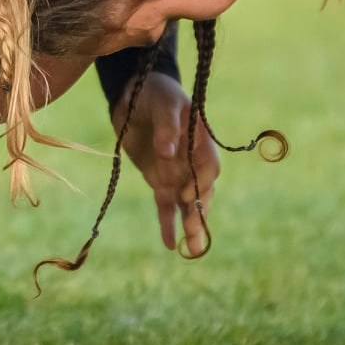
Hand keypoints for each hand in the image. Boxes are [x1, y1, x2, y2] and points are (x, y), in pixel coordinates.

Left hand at [116, 71, 219, 256]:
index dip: (201, 183)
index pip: (208, 167)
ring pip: (186, 204)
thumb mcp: (164, 104)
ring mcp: (177, 172)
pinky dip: (167, 223)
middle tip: (196, 237)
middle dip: (199, 214)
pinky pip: (165, 204)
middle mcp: (192, 161)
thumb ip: (168, 127)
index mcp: (201, 141)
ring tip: (193, 251)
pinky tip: (170, 244)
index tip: (188, 196)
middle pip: (201, 191)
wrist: (136, 94)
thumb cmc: (157, 93)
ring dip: (190, 225)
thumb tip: (168, 152)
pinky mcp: (159, 179)